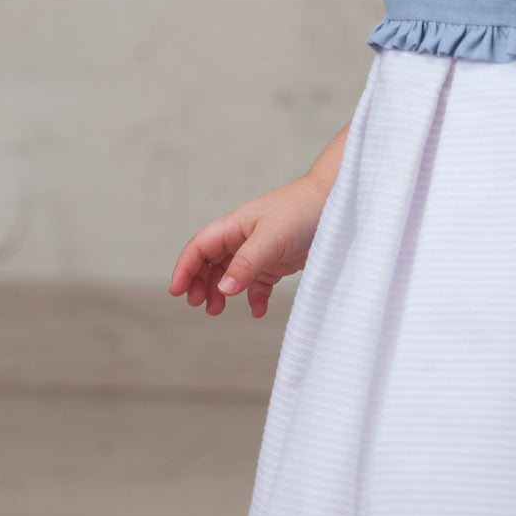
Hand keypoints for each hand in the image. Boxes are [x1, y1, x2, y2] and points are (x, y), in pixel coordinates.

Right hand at [168, 176, 326, 318]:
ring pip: (231, 273)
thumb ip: (246, 264)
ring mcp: (262, 249)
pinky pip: (259, 282)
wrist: (339, 204)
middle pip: (211, 261)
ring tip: (217, 311)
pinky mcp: (279, 260)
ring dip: (222, 291)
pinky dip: (254, 297)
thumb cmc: (303, 212)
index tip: (177, 292)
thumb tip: (222, 289)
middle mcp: (244, 236)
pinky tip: (258, 310)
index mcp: (235, 226)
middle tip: (199, 305)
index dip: (185, 267)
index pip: (200, 246)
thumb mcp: (271, 238)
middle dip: (200, 283)